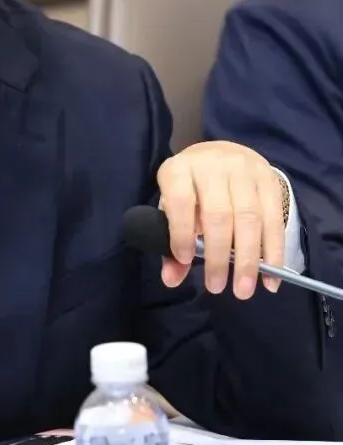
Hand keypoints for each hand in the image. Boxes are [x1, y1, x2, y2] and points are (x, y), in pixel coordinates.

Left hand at [157, 141, 285, 299]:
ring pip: (250, 219)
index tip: (186, 260)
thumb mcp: (173, 206)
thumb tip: (171, 280)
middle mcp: (213, 166)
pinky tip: (270, 279)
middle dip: (218, 256)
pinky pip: (275, 221)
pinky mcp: (270, 181)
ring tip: (243, 289)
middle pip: (219, 214)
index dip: (181, 232)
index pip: (180, 201)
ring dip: (248, 260)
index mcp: (180, 170)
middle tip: (216, 287)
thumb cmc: (191, 187)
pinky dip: (274, 253)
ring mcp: (245, 171)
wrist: (221, 155)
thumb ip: (170, 241)